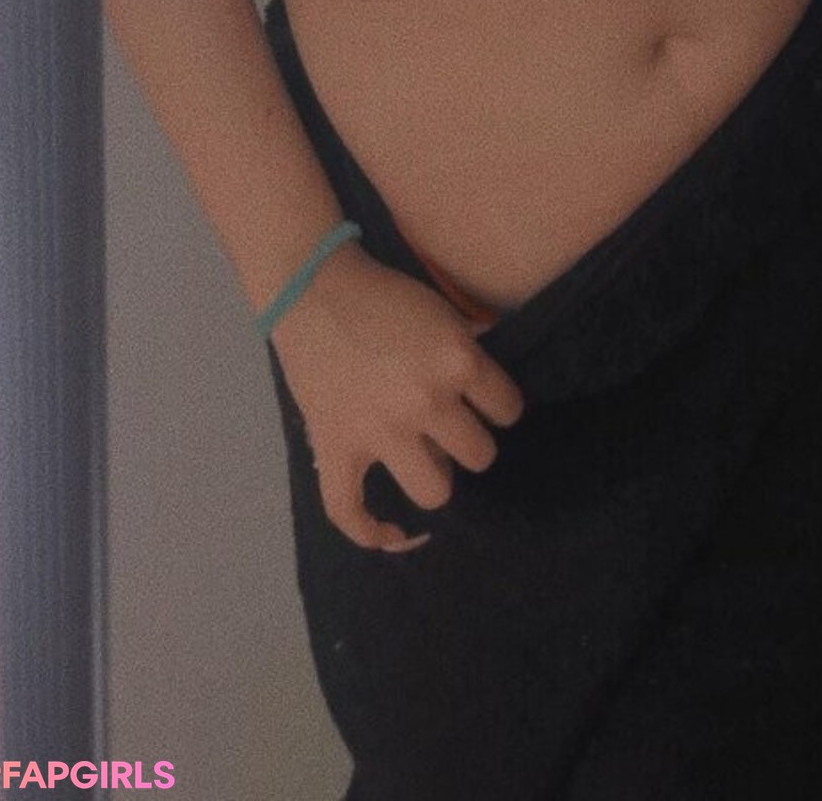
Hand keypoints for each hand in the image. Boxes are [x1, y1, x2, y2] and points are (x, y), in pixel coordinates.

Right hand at [269, 240, 525, 552]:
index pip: (509, 409)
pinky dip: (370, 531)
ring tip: (426, 457)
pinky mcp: (337, 448)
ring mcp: (380, 431)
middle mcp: (426, 401)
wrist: (312, 289)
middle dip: (469, 439)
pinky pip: (350, 510)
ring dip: (435, 476)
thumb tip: (489, 391)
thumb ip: (468, 354)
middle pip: (479, 455)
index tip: (486, 401)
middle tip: (452, 424)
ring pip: (435, 491)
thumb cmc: (383, 295)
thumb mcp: (444, 312)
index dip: (500, 405)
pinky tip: (391, 532)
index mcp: (458, 361)